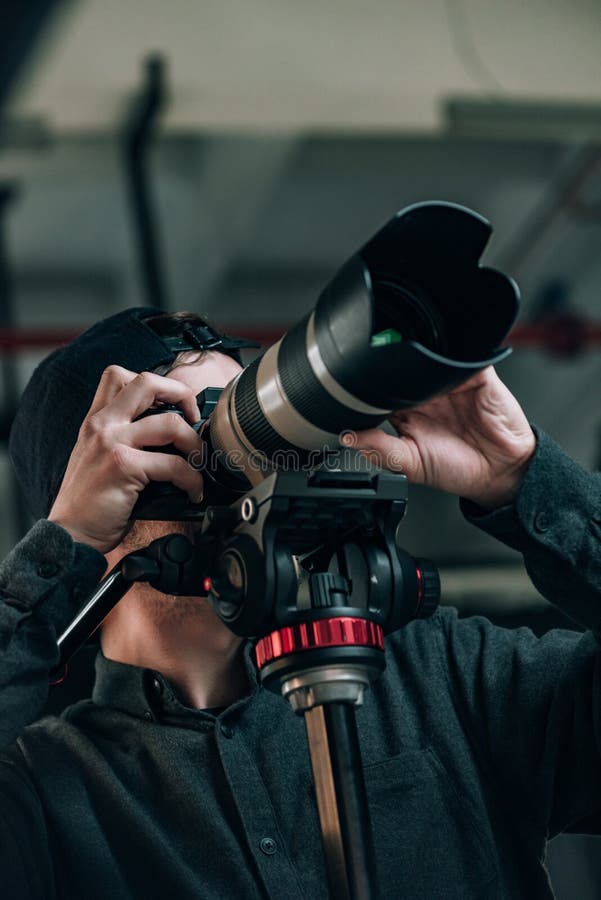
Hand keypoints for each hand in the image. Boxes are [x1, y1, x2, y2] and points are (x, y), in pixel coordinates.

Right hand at [48, 366, 204, 552]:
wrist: (71, 534)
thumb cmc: (91, 503)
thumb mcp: (100, 458)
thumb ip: (126, 439)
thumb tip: (175, 434)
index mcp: (96, 420)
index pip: (119, 375)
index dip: (155, 383)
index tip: (174, 405)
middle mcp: (101, 425)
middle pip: (147, 382)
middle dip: (182, 394)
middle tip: (195, 420)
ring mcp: (111, 443)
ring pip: (171, 424)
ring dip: (195, 445)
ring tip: (199, 464)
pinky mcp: (123, 466)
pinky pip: (174, 464)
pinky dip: (192, 479)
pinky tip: (192, 491)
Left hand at [346, 367, 535, 508]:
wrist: (501, 472)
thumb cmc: (457, 468)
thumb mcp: (410, 464)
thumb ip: (379, 450)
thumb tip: (348, 438)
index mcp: (405, 410)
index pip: (379, 388)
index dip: (368, 385)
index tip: (356, 383)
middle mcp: (425, 393)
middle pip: (400, 367)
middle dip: (391, 365)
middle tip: (382, 368)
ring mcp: (450, 382)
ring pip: (428, 355)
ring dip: (420, 355)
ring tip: (413, 365)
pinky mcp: (476, 375)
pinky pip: (462, 355)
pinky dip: (453, 354)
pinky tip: (443, 365)